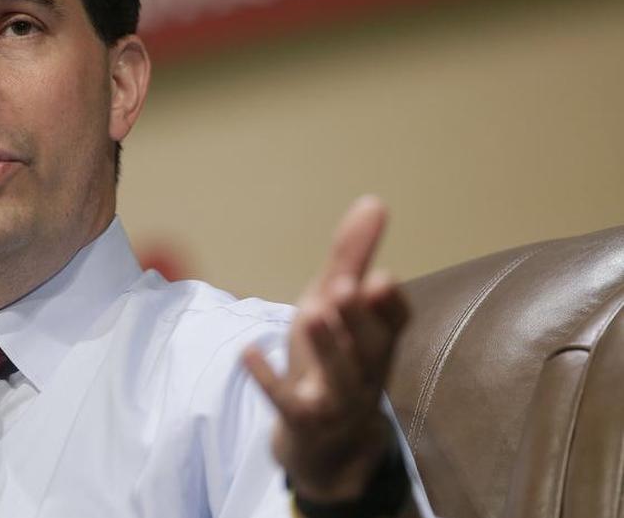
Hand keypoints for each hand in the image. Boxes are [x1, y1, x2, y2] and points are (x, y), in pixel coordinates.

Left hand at [242, 195, 409, 501]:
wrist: (322, 441)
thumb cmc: (331, 358)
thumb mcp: (336, 304)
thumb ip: (352, 256)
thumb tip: (374, 201)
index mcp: (376, 342)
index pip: (394, 324)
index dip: (391, 305)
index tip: (383, 276)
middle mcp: (364, 372)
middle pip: (369, 348)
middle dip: (360, 317)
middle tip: (349, 285)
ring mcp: (335, 401)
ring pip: (338, 378)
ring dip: (327, 346)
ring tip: (312, 312)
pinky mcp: (302, 421)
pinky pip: (288, 404)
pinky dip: (268, 380)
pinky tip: (248, 353)